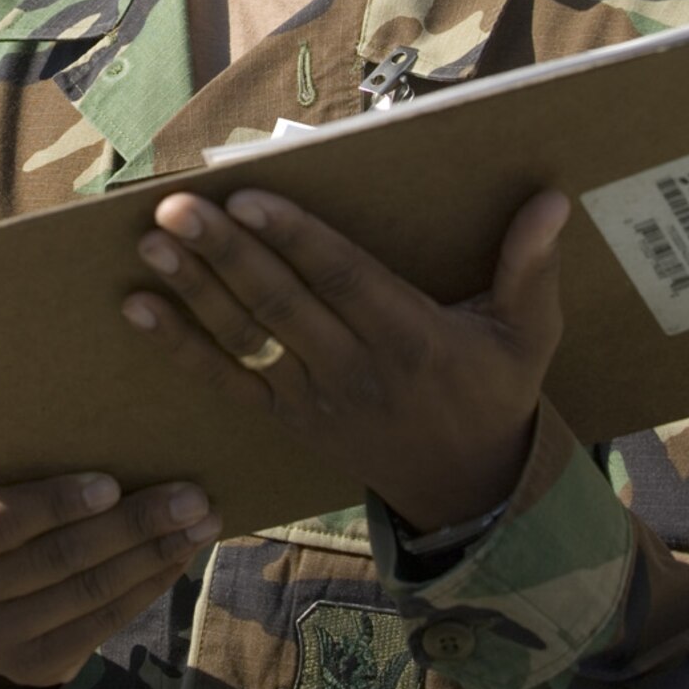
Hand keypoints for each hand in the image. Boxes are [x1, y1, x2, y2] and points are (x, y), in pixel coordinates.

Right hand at [0, 472, 220, 688]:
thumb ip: (25, 472)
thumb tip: (119, 441)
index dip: (57, 504)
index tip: (113, 482)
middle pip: (56, 560)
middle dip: (132, 525)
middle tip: (191, 497)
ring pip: (86, 595)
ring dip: (153, 557)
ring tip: (200, 525)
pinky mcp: (29, 670)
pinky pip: (100, 626)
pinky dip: (146, 589)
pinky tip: (177, 558)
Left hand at [122, 187, 570, 533]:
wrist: (467, 490)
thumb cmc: (495, 393)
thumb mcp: (529, 336)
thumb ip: (532, 267)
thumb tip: (553, 198)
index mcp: (411, 338)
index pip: (343, 280)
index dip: (294, 240)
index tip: (248, 200)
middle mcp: (355, 369)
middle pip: (280, 305)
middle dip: (224, 256)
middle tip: (175, 209)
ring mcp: (313, 398)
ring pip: (245, 340)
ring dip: (192, 292)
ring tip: (150, 244)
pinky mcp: (285, 418)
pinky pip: (225, 382)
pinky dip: (178, 347)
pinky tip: (136, 308)